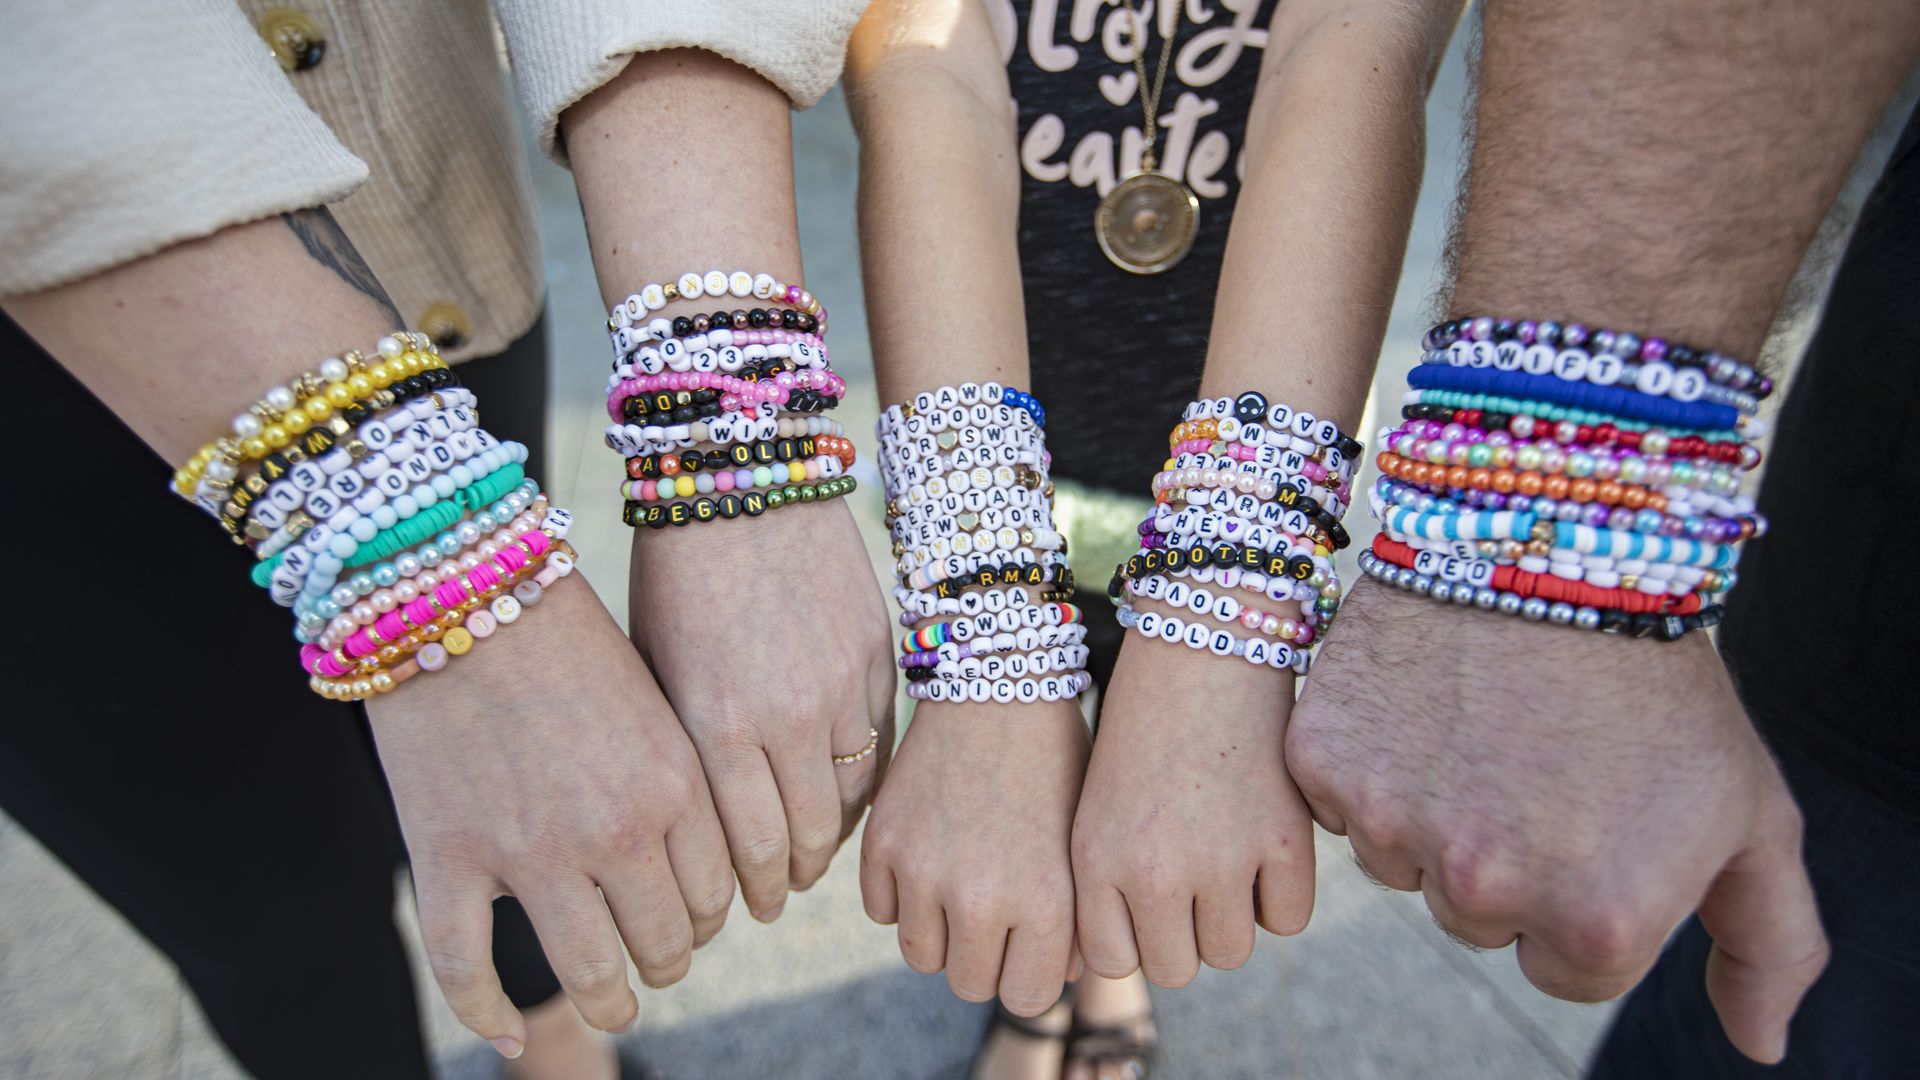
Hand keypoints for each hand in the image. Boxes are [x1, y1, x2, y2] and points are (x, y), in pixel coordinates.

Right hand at [369, 574, 734, 1054]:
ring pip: (588, 969)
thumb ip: (678, 778)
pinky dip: (489, 1016)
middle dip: (666, 963)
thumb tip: (706, 860)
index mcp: (677, 783)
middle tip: (659, 966)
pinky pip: (469, 970)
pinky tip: (507, 1036)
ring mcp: (529, 851)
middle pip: (663, 941)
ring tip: (613, 1004)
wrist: (460, 583)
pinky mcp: (448, 856)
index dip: (711, 916)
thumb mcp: (653, 698)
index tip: (698, 919)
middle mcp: (615, 829)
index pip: (717, 893)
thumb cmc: (566, 630)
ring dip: (608, 999)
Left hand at [628, 499, 894, 920]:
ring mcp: (842, 685)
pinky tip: (839, 795)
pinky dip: (862, 782)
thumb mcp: (657, 666)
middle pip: (803, 838)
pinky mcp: (876, 656)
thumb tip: (693, 828)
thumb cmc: (675, 572)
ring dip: (827, 839)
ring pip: (851, 799)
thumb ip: (683, 749)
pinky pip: (880, 746)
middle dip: (785, 880)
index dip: (744, 891)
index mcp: (716, 721)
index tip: (737, 909)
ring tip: (806, 856)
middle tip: (773, 897)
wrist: (743, 474)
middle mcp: (785, 714)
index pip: (745, 847)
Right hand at [861, 700, 1088, 1013]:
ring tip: (960, 887)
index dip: (1028, 973)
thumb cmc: (1055, 760)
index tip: (1030, 944)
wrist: (997, 680)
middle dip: (982, 957)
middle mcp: (982, 898)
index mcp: (1047, 901)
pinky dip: (901, 895)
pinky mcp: (882, 844)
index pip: (1026, 996)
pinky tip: (929, 856)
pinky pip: (882, 911)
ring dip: (939, 932)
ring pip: (920, 955)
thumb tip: (1054, 978)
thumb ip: (1073, 921)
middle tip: (993, 915)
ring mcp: (925, 872)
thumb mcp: (1082, 844)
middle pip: (968, 984)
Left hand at [1072, 631, 1315, 986]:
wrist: (1203, 647)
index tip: (1143, 898)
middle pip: (1177, 968)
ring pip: (1232, 952)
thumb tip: (1146, 960)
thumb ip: (1111, 888)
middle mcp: (1153, 870)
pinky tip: (1264, 848)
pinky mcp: (1284, 840)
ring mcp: (1222, 859)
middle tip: (1191, 881)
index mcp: (1096, 860)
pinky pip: (1287, 918)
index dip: (1134, 935)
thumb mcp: (1100, 808)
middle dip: (1185, 934)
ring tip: (1226, 862)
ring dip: (1233, 918)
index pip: (1116, 960)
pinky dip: (1281, 894)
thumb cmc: (1145, 729)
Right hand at [1288, 577, 1826, 1063]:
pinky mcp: (1326, 762)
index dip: (1581, 889)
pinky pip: (1340, 797)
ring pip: (1401, 859)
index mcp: (1597, 922)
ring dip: (1429, 807)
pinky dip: (1370, 756)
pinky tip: (1420, 699)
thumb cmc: (1663, 682)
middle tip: (1535, 755)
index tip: (1593, 810)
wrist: (1555, 538)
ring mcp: (1397, 825)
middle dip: (1502, 853)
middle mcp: (1487, 890)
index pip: (1562, 967)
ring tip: (1479, 719)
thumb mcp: (1751, 814)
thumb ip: (1770, 943)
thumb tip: (1761, 1043)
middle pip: (1475, 918)